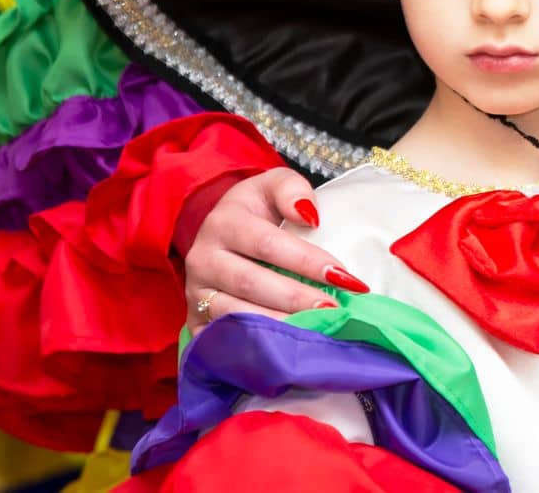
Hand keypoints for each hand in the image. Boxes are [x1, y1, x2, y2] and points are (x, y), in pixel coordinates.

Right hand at [182, 168, 367, 333]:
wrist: (221, 231)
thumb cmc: (257, 210)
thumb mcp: (273, 185)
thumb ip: (292, 189)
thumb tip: (309, 215)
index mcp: (224, 222)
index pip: (268, 244)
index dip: (307, 261)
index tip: (344, 277)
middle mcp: (203, 258)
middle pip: (251, 283)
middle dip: (296, 299)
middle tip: (333, 311)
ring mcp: (195, 294)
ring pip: (235, 315)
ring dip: (277, 326)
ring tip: (314, 333)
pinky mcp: (195, 321)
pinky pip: (222, 340)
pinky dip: (253, 348)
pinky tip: (283, 352)